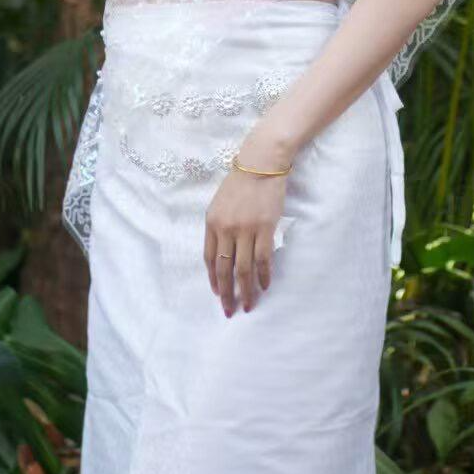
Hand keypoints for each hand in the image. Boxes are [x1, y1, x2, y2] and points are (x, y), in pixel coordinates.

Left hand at [204, 162, 288, 315]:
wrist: (262, 162)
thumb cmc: (242, 181)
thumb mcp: (221, 202)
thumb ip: (220, 225)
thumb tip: (224, 250)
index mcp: (212, 222)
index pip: (208, 258)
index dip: (213, 279)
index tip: (218, 293)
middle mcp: (226, 228)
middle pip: (224, 268)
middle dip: (227, 293)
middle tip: (229, 311)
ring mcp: (245, 229)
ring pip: (243, 268)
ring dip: (246, 290)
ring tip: (249, 305)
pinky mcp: (265, 228)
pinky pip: (263, 259)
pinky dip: (263, 275)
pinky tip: (265, 286)